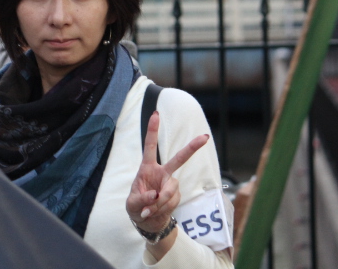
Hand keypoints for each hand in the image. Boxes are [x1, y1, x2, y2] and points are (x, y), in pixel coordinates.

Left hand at [126, 111, 208, 251]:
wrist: (148, 222)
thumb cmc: (137, 208)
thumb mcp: (132, 204)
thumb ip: (142, 199)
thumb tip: (156, 195)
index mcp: (147, 168)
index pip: (150, 146)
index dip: (152, 130)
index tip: (156, 114)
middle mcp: (162, 173)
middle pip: (179, 159)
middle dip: (192, 148)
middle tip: (205, 137)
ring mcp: (171, 184)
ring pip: (170, 190)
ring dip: (159, 202)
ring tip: (148, 210)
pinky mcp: (176, 195)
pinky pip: (171, 201)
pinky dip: (161, 209)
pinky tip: (155, 212)